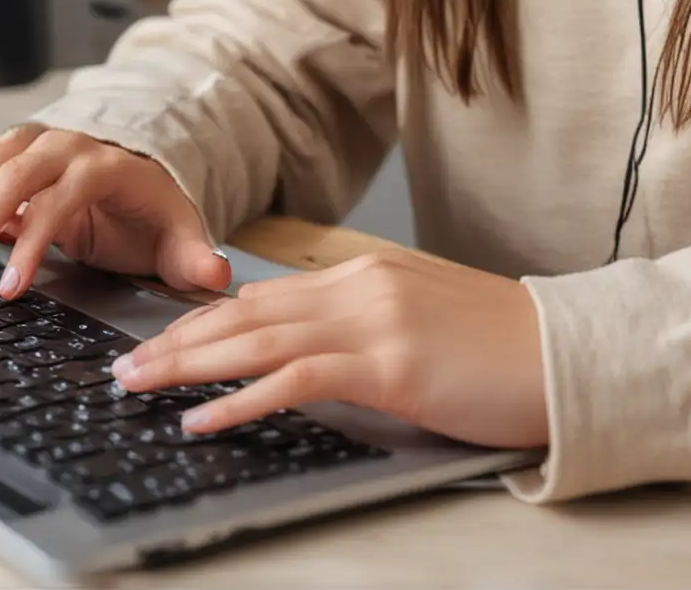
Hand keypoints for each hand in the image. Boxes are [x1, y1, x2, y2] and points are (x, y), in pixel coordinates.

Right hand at [0, 123, 231, 298]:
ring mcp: (38, 148)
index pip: (64, 196)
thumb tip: (217, 277)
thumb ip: (195, 258)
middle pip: (15, 175)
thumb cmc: (157, 210)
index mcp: (108, 165)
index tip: (10, 288)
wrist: (145, 174)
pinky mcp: (16, 161)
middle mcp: (69, 147)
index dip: (35, 240)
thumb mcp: (181, 234)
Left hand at [110, 246, 549, 451]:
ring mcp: (377, 320)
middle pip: (248, 311)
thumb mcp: (424, 320)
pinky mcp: (392, 364)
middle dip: (177, 339)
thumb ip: (365, 323)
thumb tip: (306, 349)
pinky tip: (203, 418)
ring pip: (259, 337)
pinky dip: (241, 399)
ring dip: (188, 365)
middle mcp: (363, 284)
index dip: (204, 319)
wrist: (568, 351)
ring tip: (138, 385)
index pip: (265, 294)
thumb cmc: (503, 348)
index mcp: (369, 272)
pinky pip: (298, 377)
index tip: (159, 340)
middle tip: (123, 364)